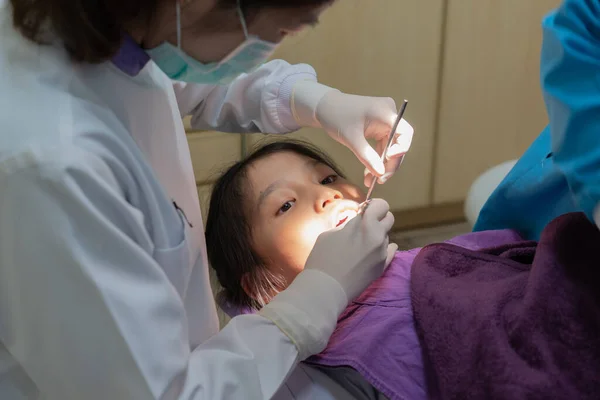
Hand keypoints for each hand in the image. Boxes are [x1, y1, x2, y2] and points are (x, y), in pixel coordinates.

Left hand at [292, 81, 413, 186]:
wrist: (324, 107)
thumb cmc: (336, 117)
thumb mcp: (351, 139)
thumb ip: (367, 157)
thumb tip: (380, 174)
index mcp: (386, 112)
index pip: (405, 133)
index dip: (401, 149)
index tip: (388, 161)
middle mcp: (389, 114)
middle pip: (399, 143)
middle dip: (390, 163)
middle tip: (381, 180)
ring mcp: (384, 120)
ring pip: (391, 147)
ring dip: (382, 164)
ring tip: (371, 181)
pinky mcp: (378, 126)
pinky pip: (383, 145)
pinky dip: (376, 158)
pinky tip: (369, 172)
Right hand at [304, 198, 396, 301]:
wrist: (326, 287)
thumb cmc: (322, 258)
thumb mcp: (330, 233)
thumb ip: (349, 224)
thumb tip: (357, 222)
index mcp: (365, 224)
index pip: (381, 205)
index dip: (373, 206)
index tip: (365, 210)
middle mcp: (378, 236)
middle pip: (389, 218)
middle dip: (378, 218)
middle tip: (365, 224)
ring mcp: (383, 253)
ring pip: (386, 236)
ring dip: (377, 235)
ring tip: (360, 244)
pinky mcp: (383, 267)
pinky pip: (390, 251)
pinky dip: (384, 248)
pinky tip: (376, 249)